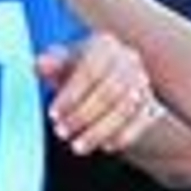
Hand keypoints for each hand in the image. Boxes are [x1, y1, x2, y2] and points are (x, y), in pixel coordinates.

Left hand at [38, 34, 161, 156]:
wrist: (108, 87)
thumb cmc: (78, 74)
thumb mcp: (62, 67)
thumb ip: (50, 65)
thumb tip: (40, 63)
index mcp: (104, 44)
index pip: (90, 71)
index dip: (70, 95)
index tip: (53, 114)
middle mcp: (128, 59)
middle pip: (109, 92)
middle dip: (82, 116)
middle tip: (61, 132)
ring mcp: (142, 82)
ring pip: (124, 110)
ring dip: (99, 131)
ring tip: (77, 146)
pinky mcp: (151, 104)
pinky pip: (140, 123)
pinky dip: (122, 136)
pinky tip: (104, 145)